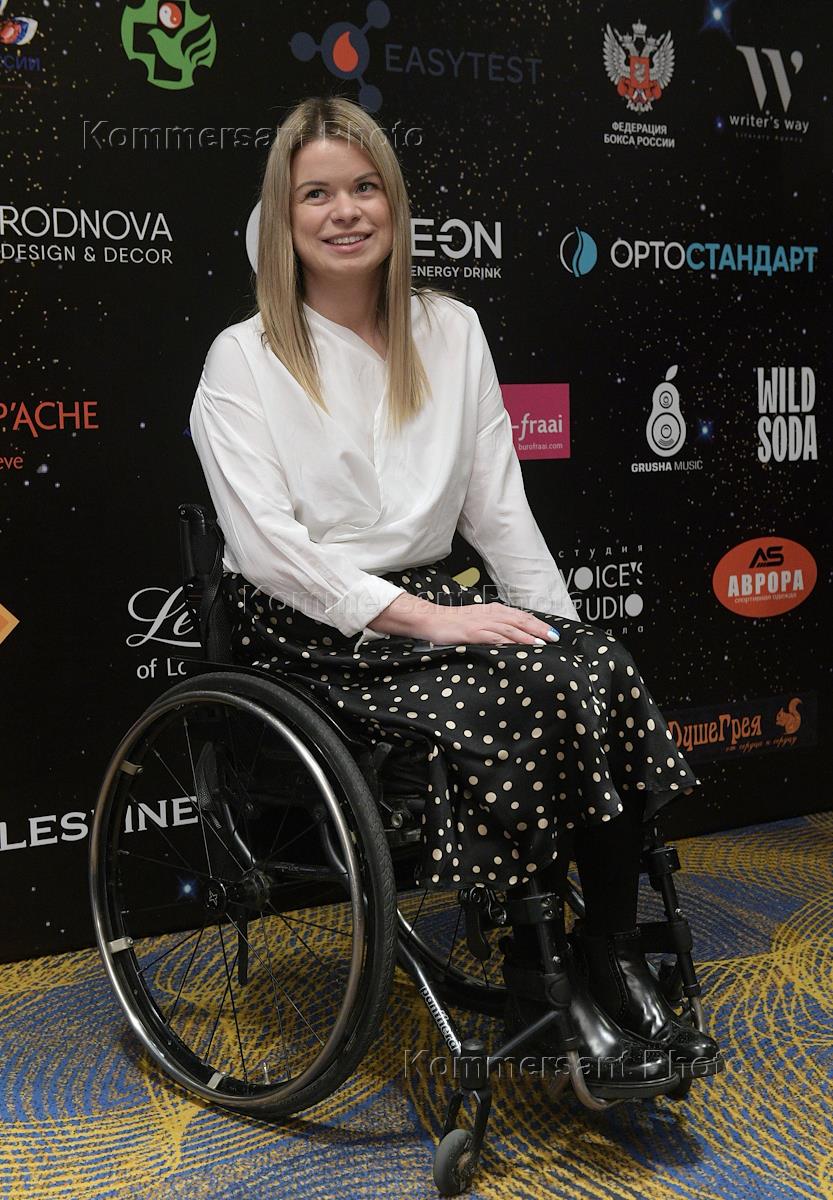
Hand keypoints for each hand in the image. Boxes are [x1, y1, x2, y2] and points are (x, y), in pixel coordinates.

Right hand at [421, 601, 559, 646]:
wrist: (432, 619)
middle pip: (520, 620)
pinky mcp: (473, 632)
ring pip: (510, 628)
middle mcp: (491, 614)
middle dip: (538, 629)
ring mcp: (482, 623)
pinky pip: (494, 637)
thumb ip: (495, 626)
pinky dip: (507, 641)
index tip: (551, 632)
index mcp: (494, 610)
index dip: (538, 624)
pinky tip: (516, 647)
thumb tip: (513, 637)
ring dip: (526, 636)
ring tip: (540, 643)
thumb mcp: (479, 621)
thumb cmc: (454, 622)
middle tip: (553, 637)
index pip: (521, 616)